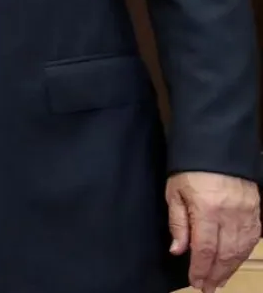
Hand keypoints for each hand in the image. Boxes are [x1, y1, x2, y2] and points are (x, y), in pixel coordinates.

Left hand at [167, 170, 260, 291]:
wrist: (217, 149)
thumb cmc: (189, 171)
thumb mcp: (174, 192)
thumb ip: (178, 222)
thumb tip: (178, 250)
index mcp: (207, 209)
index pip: (205, 248)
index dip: (201, 268)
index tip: (195, 281)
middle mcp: (230, 215)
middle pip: (225, 253)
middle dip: (215, 273)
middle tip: (208, 288)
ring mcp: (247, 214)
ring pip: (240, 250)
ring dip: (230, 268)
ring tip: (219, 281)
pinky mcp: (256, 212)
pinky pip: (251, 240)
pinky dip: (242, 255)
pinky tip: (233, 263)